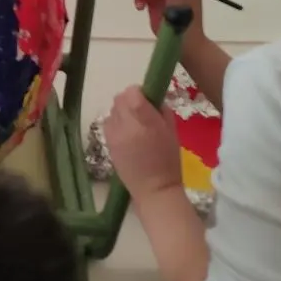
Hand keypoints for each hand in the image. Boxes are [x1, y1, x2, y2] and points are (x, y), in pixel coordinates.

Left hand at [103, 85, 182, 199]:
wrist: (154, 189)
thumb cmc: (169, 160)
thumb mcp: (173, 131)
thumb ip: (161, 110)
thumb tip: (153, 98)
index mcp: (146, 122)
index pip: (133, 93)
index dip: (140, 92)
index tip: (147, 99)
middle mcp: (126, 125)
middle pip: (120, 98)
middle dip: (130, 100)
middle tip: (141, 111)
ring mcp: (114, 134)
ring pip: (112, 109)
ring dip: (122, 111)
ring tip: (133, 124)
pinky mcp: (107, 142)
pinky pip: (108, 122)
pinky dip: (115, 122)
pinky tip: (126, 133)